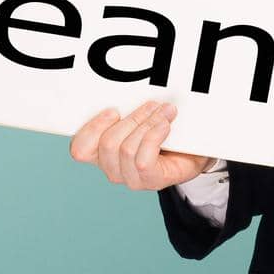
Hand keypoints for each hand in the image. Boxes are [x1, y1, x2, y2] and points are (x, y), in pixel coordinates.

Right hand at [69, 100, 211, 190]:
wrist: (193, 151)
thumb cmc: (163, 133)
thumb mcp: (138, 117)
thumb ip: (125, 108)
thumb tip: (125, 91)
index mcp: (101, 153)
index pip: (80, 148)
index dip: (92, 128)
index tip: (113, 110)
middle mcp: (113, 169)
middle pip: (108, 143)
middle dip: (133, 118)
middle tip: (152, 105)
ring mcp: (131, 178)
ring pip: (127, 149)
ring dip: (148, 124)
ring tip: (165, 112)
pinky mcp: (151, 181)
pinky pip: (143, 160)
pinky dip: (154, 137)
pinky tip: (165, 126)